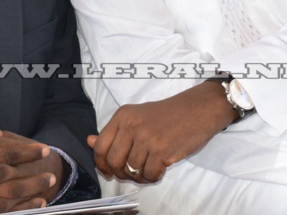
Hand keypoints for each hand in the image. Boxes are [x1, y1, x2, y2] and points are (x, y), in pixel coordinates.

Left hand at [88, 82, 234, 183]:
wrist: (198, 109)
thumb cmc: (168, 114)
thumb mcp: (137, 116)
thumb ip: (114, 131)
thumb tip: (88, 141)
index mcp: (123, 116)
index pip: (100, 146)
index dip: (101, 164)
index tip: (108, 171)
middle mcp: (132, 125)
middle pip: (113, 162)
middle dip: (121, 173)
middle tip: (131, 172)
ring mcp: (146, 138)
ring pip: (132, 170)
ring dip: (139, 175)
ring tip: (149, 167)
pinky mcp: (162, 150)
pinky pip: (149, 175)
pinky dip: (153, 176)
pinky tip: (159, 168)